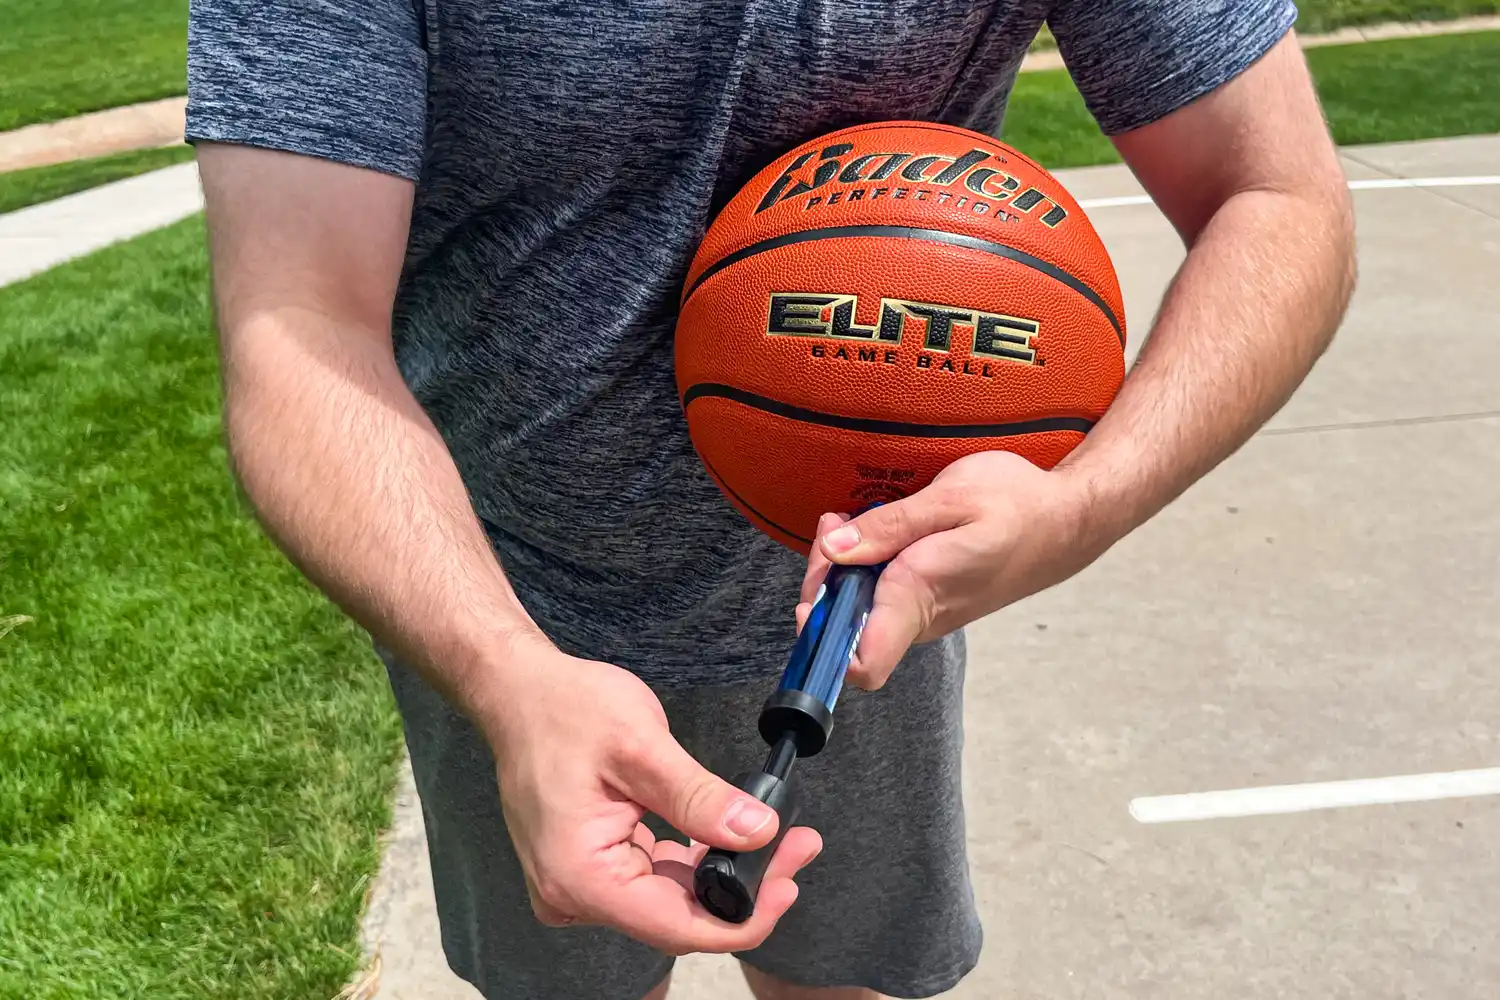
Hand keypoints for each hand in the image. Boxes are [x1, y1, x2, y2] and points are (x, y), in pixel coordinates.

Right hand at [478, 638, 822, 953]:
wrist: (516, 691)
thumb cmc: (562, 709)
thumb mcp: (640, 745)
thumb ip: (699, 797)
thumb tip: (759, 833)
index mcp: (580, 877)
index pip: (679, 926)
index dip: (745, 915)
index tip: (790, 882)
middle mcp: (573, 896)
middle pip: (680, 917)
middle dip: (745, 888)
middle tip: (799, 845)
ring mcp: (578, 886)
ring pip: (671, 901)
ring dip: (724, 874)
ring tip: (779, 836)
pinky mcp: (589, 868)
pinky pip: (653, 881)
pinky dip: (693, 862)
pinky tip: (726, 835)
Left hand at [797, 450, 1112, 689]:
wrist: (1068, 520)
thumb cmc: (1016, 505)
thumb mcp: (950, 497)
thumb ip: (888, 526)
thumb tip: (833, 549)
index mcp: (920, 596)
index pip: (862, 663)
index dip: (822, 644)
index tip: (810, 598)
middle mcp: (919, 617)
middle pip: (843, 628)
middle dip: (823, 579)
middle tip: (835, 525)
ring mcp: (924, 612)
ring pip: (859, 609)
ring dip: (843, 567)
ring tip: (853, 519)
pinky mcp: (930, 599)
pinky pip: (881, 595)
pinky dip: (866, 564)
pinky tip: (874, 529)